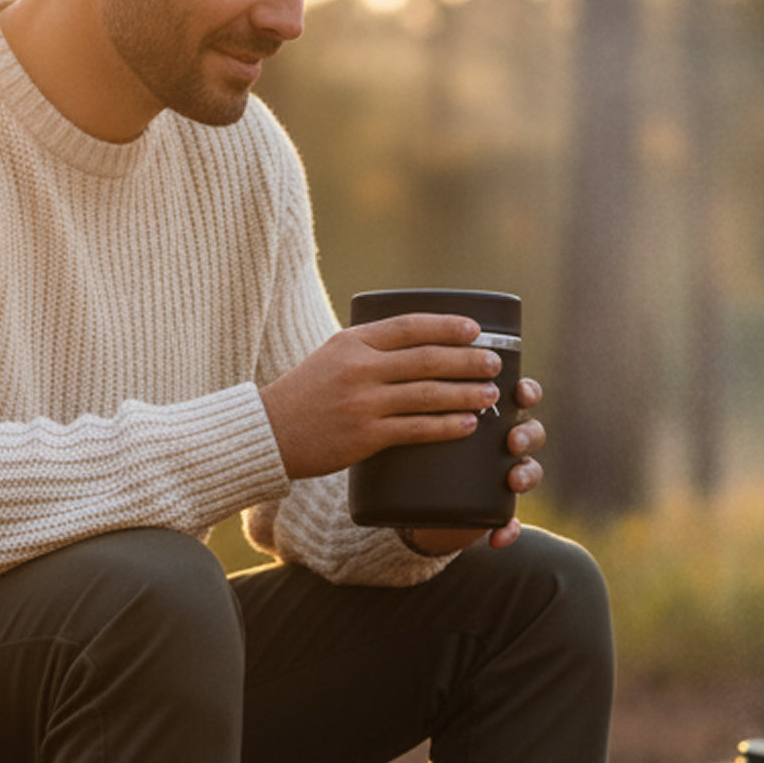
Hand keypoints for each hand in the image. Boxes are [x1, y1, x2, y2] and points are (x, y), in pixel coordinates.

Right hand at [260, 315, 503, 480]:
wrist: (269, 433)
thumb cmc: (305, 396)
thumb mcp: (332, 357)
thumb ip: (370, 350)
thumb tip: (419, 347)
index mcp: (353, 342)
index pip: (410, 326)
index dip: (448, 326)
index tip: (475, 330)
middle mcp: (360, 367)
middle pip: (427, 359)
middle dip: (468, 360)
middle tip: (494, 363)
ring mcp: (363, 402)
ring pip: (428, 394)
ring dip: (466, 394)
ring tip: (490, 395)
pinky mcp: (365, 436)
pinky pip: (416, 429)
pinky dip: (446, 426)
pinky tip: (467, 425)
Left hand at [403, 378, 544, 554]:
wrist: (410, 500)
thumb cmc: (414, 452)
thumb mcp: (414, 425)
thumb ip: (411, 405)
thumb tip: (391, 387)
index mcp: (488, 416)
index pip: (517, 397)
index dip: (526, 392)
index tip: (519, 392)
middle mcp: (501, 444)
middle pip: (530, 432)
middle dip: (528, 435)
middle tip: (512, 441)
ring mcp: (501, 477)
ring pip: (530, 471)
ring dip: (527, 476)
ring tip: (513, 482)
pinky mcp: (494, 510)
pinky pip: (509, 521)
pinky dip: (507, 529)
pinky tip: (498, 537)